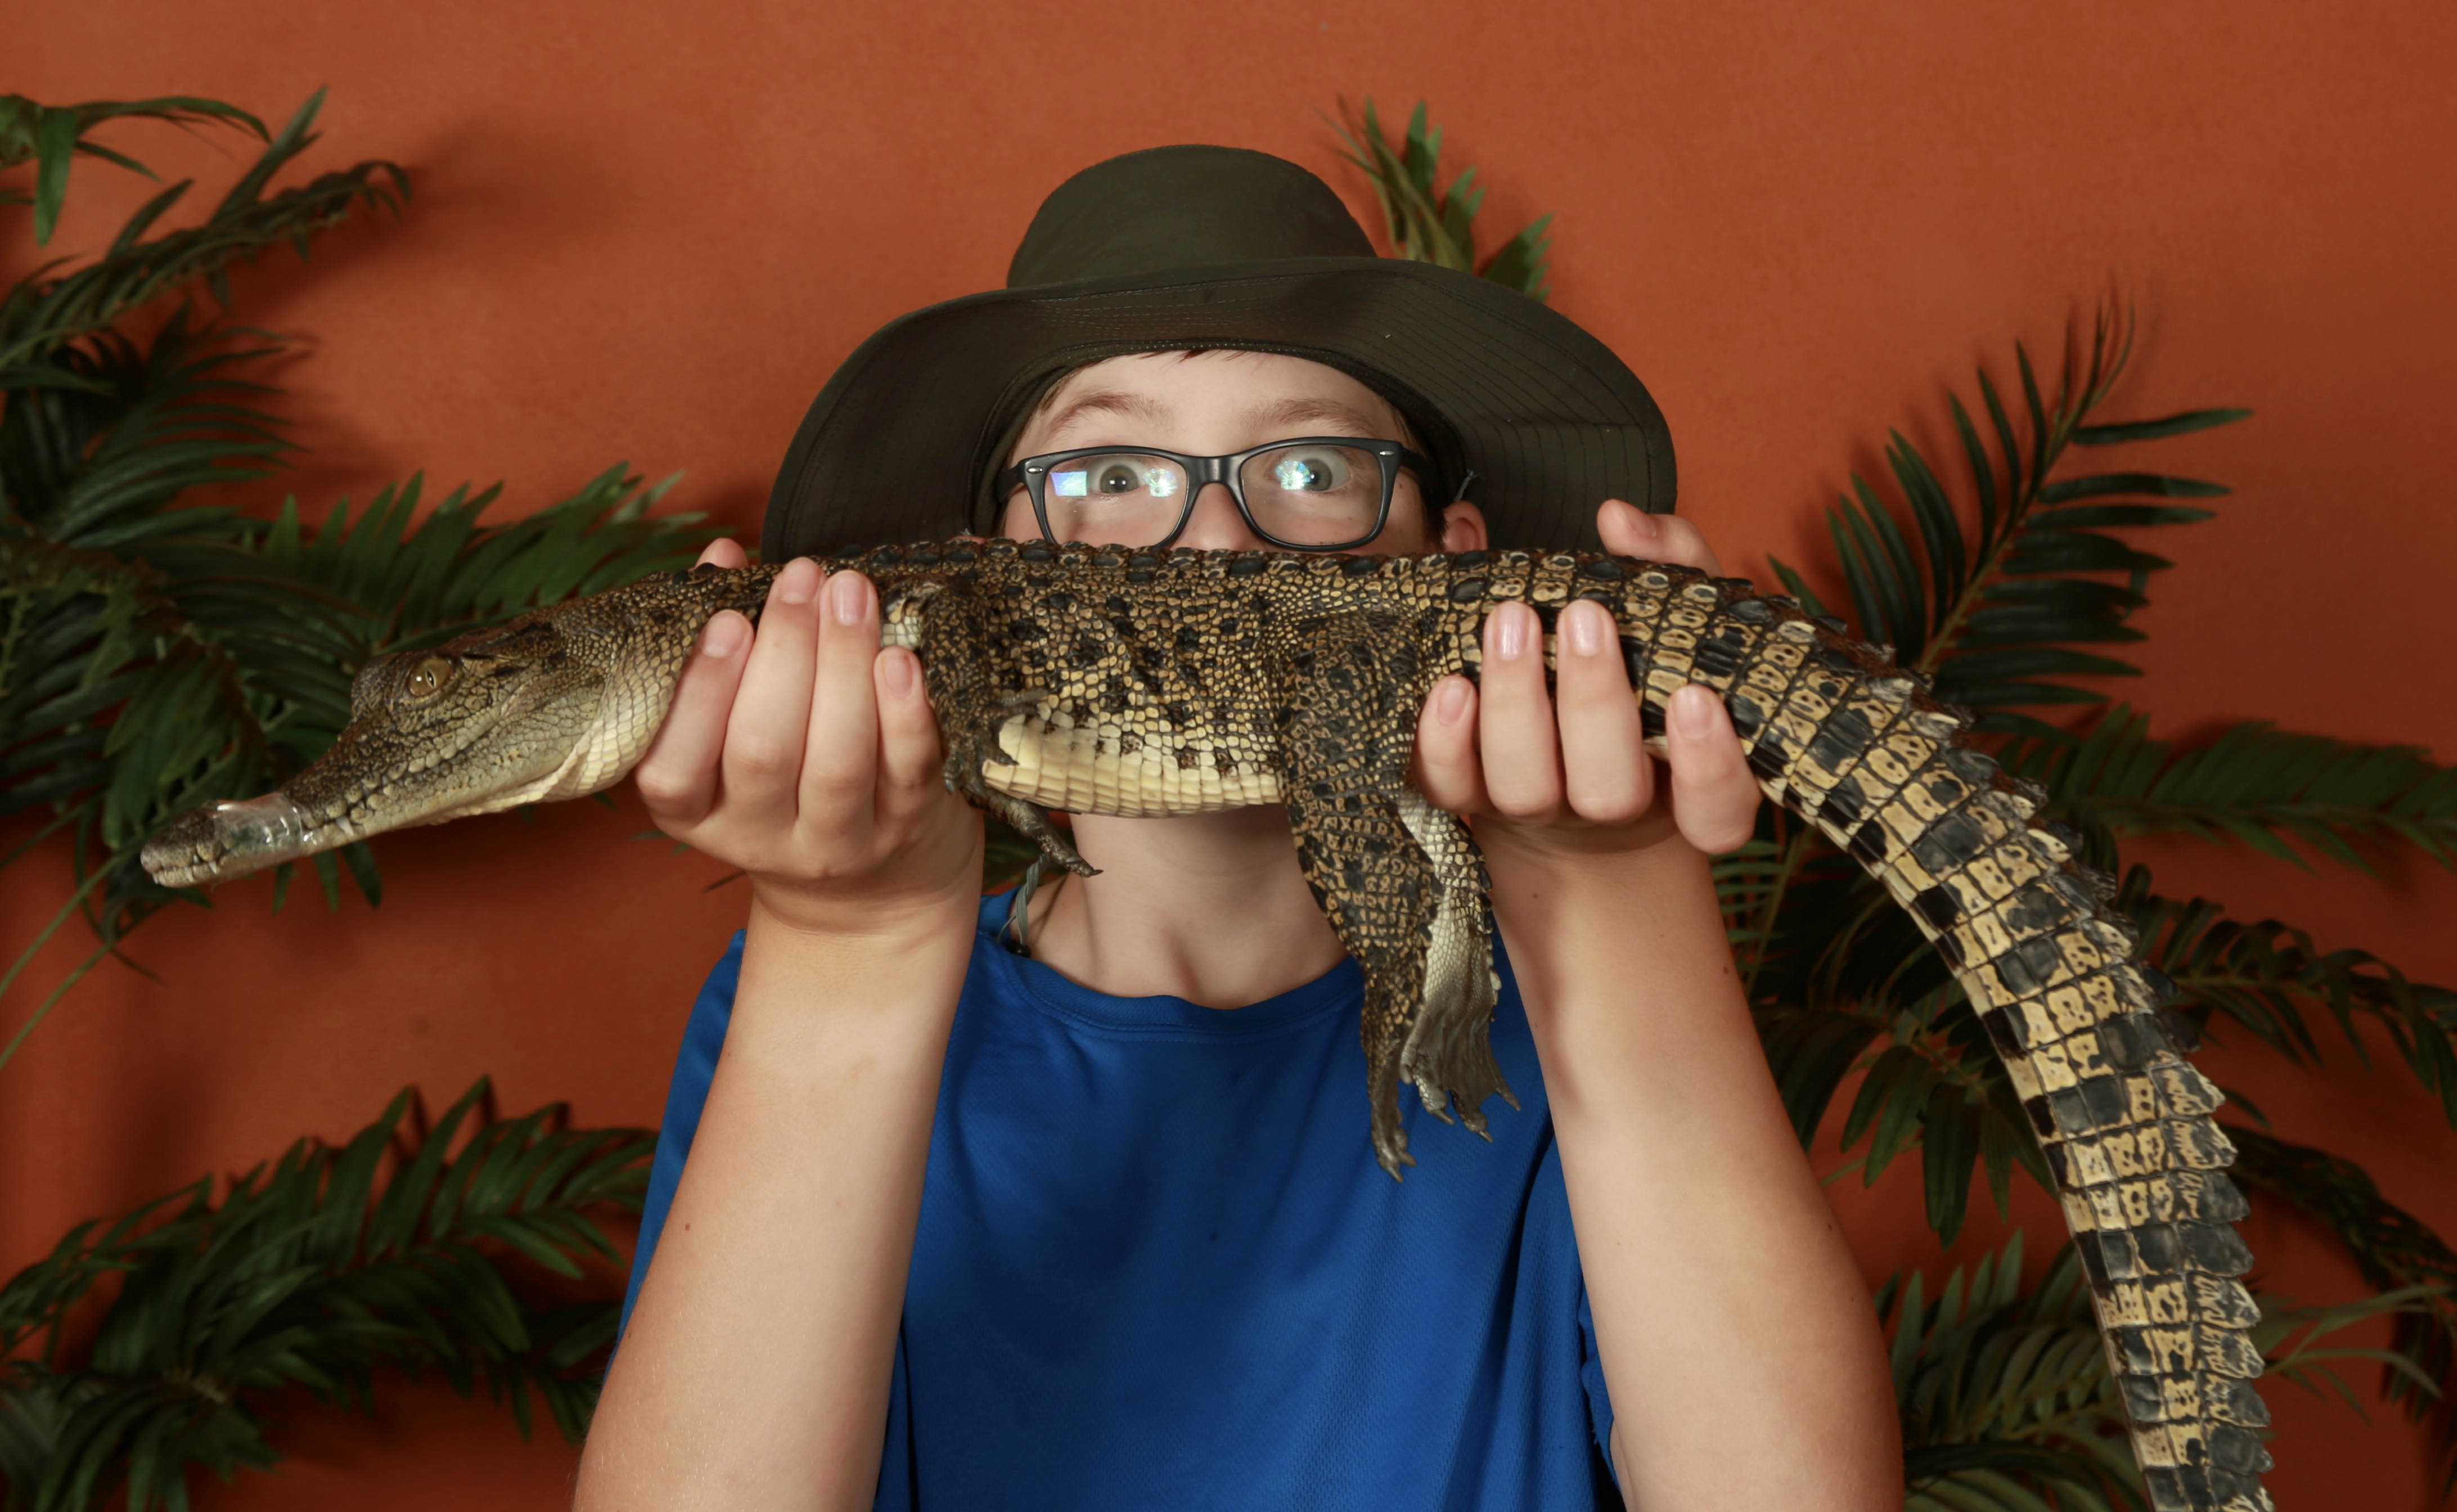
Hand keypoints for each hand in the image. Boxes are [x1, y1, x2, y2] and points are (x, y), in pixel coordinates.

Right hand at [633, 539, 981, 935]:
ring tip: (850, 593)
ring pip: (836, 760)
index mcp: (695, 809)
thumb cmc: (792, 773)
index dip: (699, 692)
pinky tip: (900, 657)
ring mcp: (837, 841)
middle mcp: (759, 836)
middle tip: (801, 577)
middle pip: (762, 750)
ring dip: (843, 665)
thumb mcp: (734, 728)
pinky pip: (907, 770)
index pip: (674, 767)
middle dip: (783, 652)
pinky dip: (905, 711)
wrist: (873, 888)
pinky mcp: (905, 830)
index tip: (726, 618)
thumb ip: (725, 644)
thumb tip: (721, 558)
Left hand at [1411, 499, 1762, 860]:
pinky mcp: (1471, 798)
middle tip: (1585, 617)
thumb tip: (1619, 519)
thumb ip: (1667, 559)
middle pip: (1610, 793)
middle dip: (1595, 703)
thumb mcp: (1671, 612)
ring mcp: (1538, 809)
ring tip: (1511, 621)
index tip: (1694, 699)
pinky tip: (1450, 687)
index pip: (1719, 809)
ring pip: (1526, 790)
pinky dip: (1443, 742)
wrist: (1561, 751)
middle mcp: (1613, 806)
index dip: (1711, 770)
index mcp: (1684, 777)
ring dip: (1515, 706)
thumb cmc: (1636, 667)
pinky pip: (1451, 788)